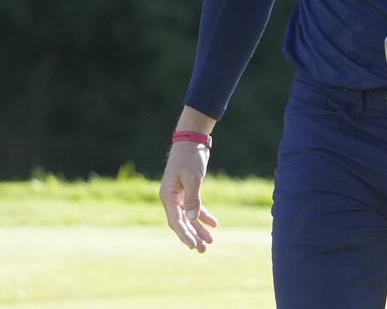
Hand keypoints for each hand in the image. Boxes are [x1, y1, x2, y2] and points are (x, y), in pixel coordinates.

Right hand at [159, 113, 218, 252]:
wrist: (191, 141)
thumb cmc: (190, 157)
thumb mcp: (193, 178)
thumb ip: (193, 198)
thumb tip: (191, 218)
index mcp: (168, 196)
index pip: (175, 221)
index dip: (184, 234)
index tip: (193, 246)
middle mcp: (171, 198)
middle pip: (182, 222)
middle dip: (192, 236)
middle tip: (203, 250)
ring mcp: (179, 195)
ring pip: (189, 217)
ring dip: (199, 229)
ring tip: (210, 242)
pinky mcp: (189, 190)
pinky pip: (195, 207)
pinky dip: (204, 216)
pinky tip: (214, 224)